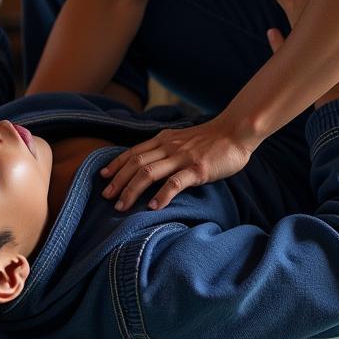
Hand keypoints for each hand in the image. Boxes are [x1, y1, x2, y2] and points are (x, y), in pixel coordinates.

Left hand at [99, 116, 258, 211]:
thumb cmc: (212, 139)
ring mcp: (182, 158)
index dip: (116, 164)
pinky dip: (161, 196)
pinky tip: (153, 207)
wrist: (236, 132)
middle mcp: (169, 147)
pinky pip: (174, 183)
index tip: (103, 176)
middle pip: (136, 164)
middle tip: (106, 197)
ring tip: (121, 206)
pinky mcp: (197, 169)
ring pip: (149, 173)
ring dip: (131, 190)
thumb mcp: (183, 139)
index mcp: (165, 139)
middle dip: (118, 181)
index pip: (134, 152)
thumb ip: (168, 148)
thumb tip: (152, 162)